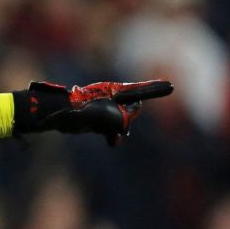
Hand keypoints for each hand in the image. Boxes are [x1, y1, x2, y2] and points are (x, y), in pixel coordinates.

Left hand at [13, 79, 173, 145]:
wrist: (57, 116)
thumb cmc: (77, 111)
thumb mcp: (101, 115)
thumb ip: (118, 121)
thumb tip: (122, 132)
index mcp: (115, 92)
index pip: (141, 91)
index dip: (156, 90)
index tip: (172, 86)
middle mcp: (113, 100)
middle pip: (131, 112)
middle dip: (129, 119)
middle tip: (121, 127)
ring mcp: (106, 111)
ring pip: (122, 124)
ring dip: (119, 131)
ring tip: (112, 136)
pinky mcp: (98, 122)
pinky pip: (112, 130)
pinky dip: (113, 136)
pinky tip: (112, 141)